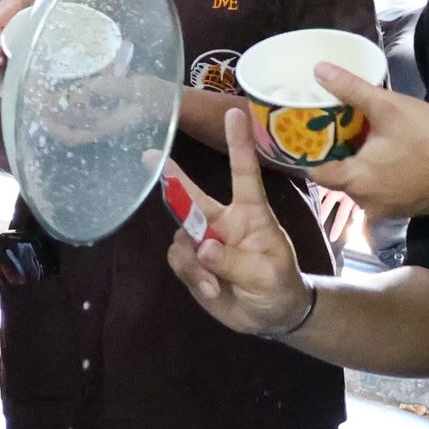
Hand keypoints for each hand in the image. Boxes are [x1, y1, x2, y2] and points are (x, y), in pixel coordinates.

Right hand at [163, 108, 313, 334]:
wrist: (270, 316)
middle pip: (192, 194)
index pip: (243, 173)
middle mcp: (223, 220)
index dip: (239, 144)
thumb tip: (202, 247)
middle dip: (171, 176)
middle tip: (150, 155)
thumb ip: (235, 261)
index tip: (234, 113)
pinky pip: (178, 259)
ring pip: (181, 237)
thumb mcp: (267, 275)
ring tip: (213, 284)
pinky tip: (209, 290)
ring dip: (193, 261)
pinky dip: (190, 276)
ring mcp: (204, 240)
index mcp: (250, 213)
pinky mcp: (191, 262)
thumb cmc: (279, 286)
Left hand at [302, 64, 428, 218]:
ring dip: (359, 165)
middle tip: (336, 129)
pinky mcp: (407, 209)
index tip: (306, 134)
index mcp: (355, 181)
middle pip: (338, 178)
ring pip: (361, 185)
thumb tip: (318, 69)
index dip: (308, 153)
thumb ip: (350, 89)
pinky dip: (379, 175)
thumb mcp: (388, 106)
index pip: (315, 173)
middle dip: (336, 155)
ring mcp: (388, 210)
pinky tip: (389, 154)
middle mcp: (366, 203)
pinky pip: (381, 191)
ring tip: (362, 137)